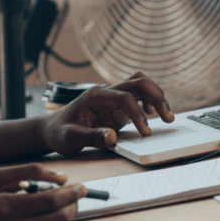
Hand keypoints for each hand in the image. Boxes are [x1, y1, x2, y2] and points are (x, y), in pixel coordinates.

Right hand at [0, 163, 83, 220]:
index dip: (70, 193)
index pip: (50, 200)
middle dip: (72, 207)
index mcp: (5, 208)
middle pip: (57, 220)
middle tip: (76, 198)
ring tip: (53, 209)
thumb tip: (62, 177)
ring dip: (59, 220)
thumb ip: (29, 171)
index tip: (80, 187)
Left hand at [43, 72, 174, 154]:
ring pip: (140, 86)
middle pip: (138, 82)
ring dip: (156, 96)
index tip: (146, 132)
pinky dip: (149, 103)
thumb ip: (91, 137)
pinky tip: (152, 117)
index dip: (138, 114)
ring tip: (167, 116)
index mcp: (95, 96)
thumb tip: (112, 137)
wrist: (51, 130)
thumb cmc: (59, 133)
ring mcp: (112, 98)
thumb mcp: (70, 138)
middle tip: (168, 117)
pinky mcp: (116, 108)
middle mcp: (106, 92)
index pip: (125, 97)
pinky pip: (138, 98)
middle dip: (156, 96)